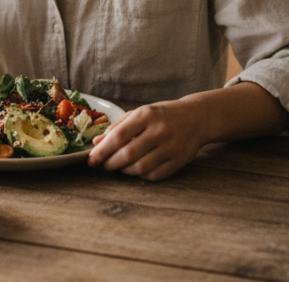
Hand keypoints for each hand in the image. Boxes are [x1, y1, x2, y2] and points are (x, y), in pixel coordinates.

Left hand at [87, 98, 208, 181]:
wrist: (197, 118)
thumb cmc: (164, 115)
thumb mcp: (141, 113)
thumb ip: (118, 127)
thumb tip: (97, 143)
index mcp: (147, 115)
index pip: (119, 136)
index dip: (102, 150)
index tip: (91, 159)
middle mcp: (160, 131)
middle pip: (128, 154)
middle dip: (110, 163)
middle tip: (104, 164)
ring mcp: (171, 147)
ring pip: (140, 168)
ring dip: (124, 170)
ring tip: (120, 166)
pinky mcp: (179, 161)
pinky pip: (154, 175)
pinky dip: (141, 175)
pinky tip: (137, 168)